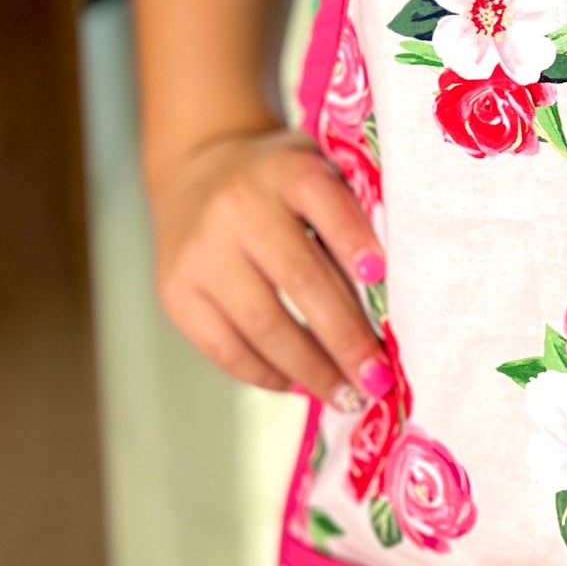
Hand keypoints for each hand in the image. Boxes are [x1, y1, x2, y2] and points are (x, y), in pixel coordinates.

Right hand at [153, 128, 392, 410]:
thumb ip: (352, 213)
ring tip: (347, 395)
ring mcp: (201, 253)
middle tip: (378, 378)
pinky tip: (298, 384)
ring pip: (263, 325)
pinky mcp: (176, 293)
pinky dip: (266, 374)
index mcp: (287, 170)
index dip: (353, 240)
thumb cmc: (280, 184)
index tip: (381, 277)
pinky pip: (225, 348)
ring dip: (311, 370)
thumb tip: (390, 295)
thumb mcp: (317, 171)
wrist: (196, 172)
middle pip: (300, 280)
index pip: (325, 203)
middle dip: (345, 338)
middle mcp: (239, 208)